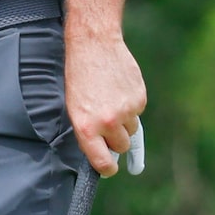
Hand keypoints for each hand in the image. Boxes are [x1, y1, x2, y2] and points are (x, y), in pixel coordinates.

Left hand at [65, 25, 148, 176]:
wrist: (94, 46)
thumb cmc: (79, 77)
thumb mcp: (75, 108)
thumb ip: (90, 132)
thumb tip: (105, 152)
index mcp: (87, 127)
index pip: (103, 162)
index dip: (107, 168)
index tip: (110, 168)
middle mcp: (108, 122)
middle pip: (122, 146)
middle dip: (117, 140)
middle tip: (107, 125)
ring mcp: (127, 110)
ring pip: (132, 128)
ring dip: (124, 121)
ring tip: (111, 100)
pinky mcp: (139, 98)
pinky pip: (138, 111)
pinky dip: (130, 105)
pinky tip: (118, 90)